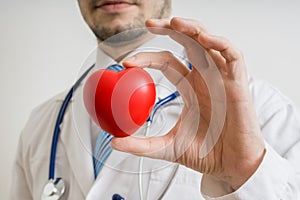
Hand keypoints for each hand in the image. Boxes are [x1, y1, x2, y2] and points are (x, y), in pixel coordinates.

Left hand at [110, 17, 264, 189]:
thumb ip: (142, 145)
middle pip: (188, 42)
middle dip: (170, 29)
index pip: (167, 62)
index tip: (127, 63)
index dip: (148, 57)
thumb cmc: (206, 153)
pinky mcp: (238, 84)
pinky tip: (204, 39)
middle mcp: (204, 78)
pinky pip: (233, 55)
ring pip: (209, 42)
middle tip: (149, 24)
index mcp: (190, 87)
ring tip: (175, 22)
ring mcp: (222, 78)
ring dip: (193, 28)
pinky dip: (220, 43)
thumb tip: (115, 143)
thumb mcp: (168, 147)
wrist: (231, 166)